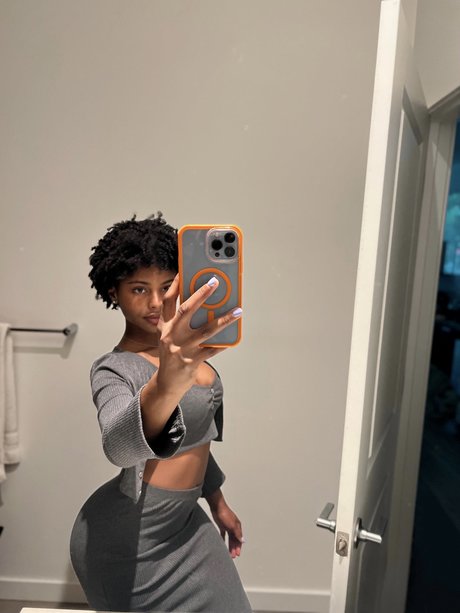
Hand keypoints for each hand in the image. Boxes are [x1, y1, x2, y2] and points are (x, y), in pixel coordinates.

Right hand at [156, 274, 241, 394]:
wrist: (167, 382)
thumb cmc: (172, 353)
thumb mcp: (170, 335)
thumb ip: (180, 320)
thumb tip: (204, 302)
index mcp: (164, 326)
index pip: (167, 301)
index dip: (175, 286)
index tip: (184, 271)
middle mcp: (170, 335)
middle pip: (186, 309)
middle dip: (201, 294)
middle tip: (215, 282)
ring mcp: (181, 349)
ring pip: (206, 330)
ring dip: (224, 319)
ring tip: (238, 311)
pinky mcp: (191, 362)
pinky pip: (211, 349)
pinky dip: (223, 342)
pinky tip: (233, 336)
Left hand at [208, 491, 244, 558]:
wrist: (217, 507)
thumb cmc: (225, 514)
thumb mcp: (232, 525)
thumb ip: (237, 533)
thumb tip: (243, 540)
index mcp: (237, 526)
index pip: (239, 539)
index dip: (239, 547)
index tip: (237, 554)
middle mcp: (233, 527)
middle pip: (235, 540)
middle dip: (234, 548)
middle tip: (233, 556)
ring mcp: (227, 526)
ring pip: (230, 538)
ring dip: (230, 545)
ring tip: (228, 553)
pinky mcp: (222, 526)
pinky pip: (223, 535)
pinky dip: (224, 540)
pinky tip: (222, 544)